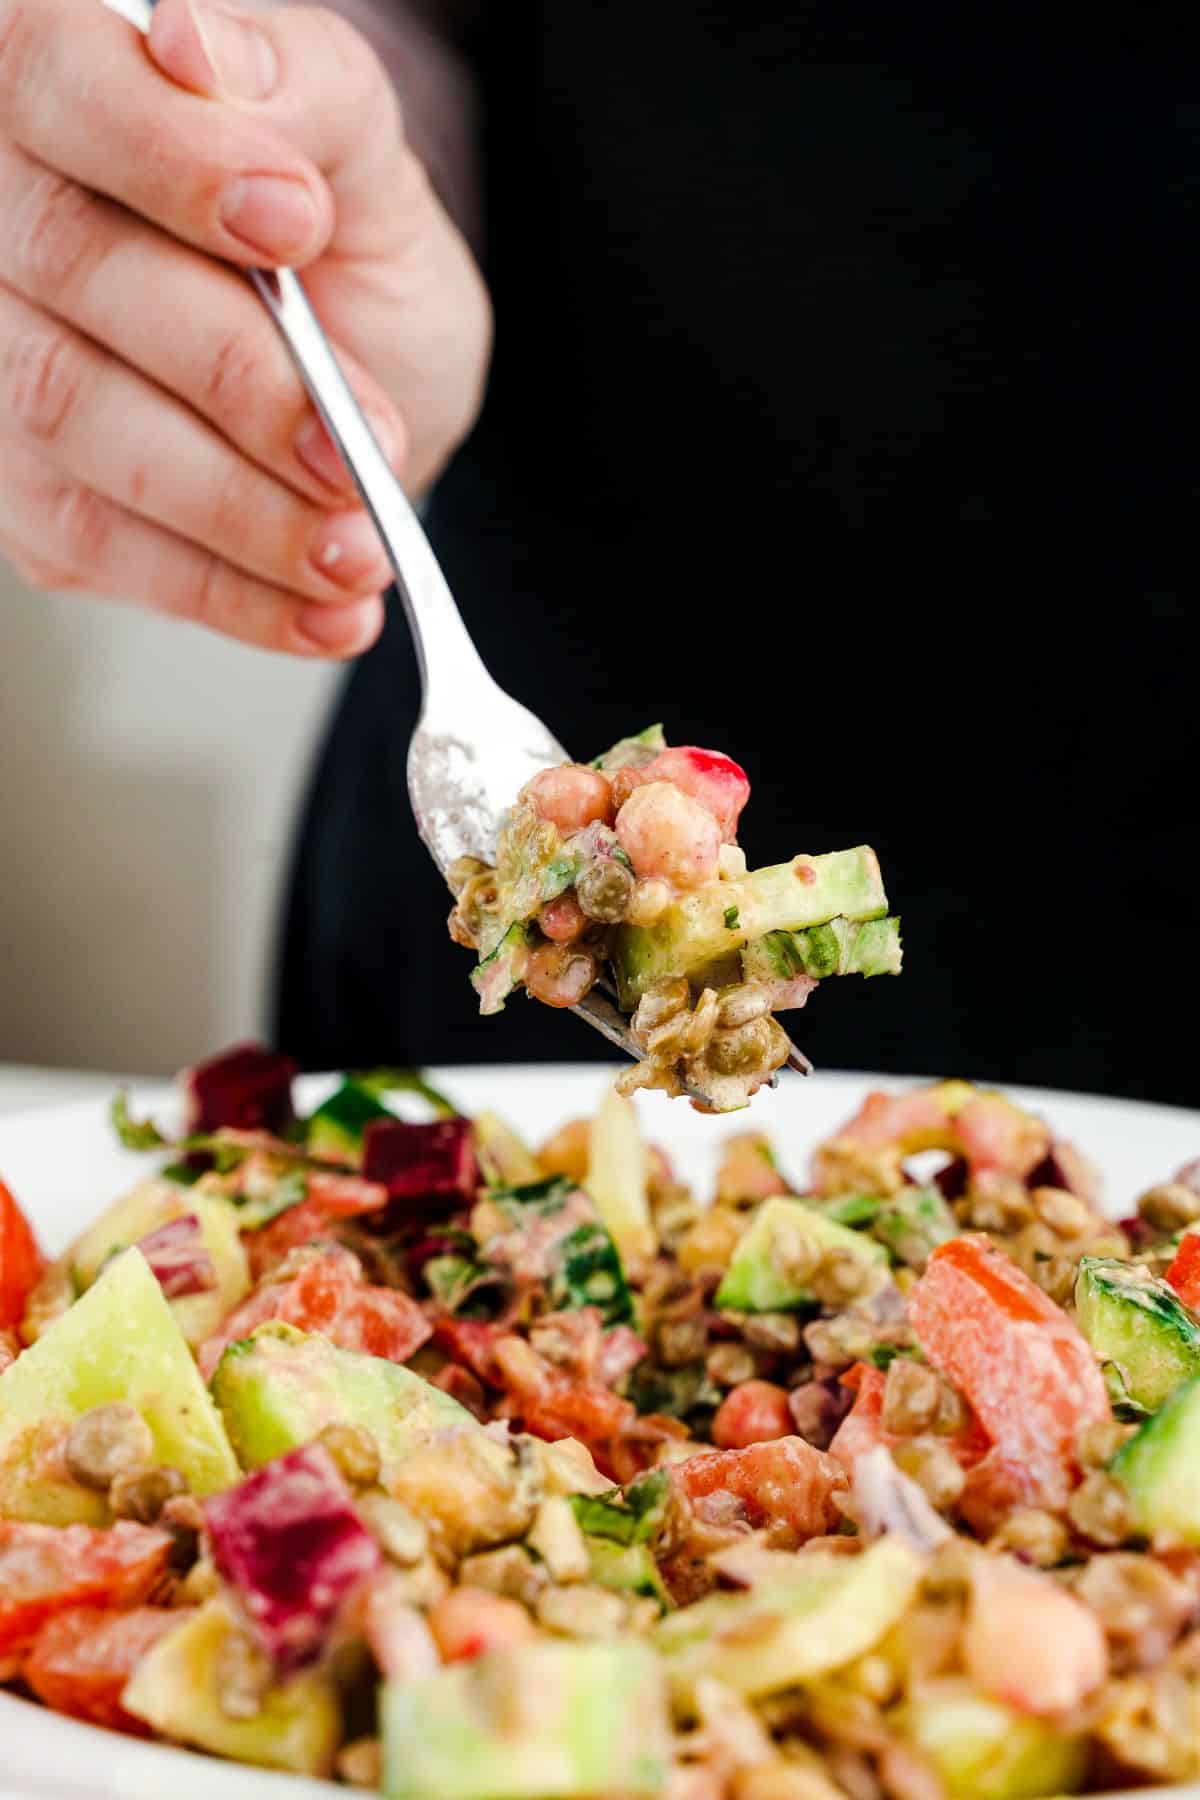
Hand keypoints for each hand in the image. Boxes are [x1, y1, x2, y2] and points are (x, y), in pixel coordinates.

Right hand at [0, 0, 490, 654]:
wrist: (360, 368)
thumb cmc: (337, 238)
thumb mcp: (356, 144)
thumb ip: (300, 90)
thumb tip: (199, 53)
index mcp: (59, 83)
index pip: (60, 84)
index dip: (166, 156)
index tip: (291, 222)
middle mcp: (2, 218)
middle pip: (75, 275)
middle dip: (236, 375)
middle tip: (356, 444)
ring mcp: (0, 356)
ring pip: (79, 424)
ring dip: (238, 508)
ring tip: (358, 550)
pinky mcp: (26, 490)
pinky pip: (105, 547)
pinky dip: (230, 592)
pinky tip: (321, 611)